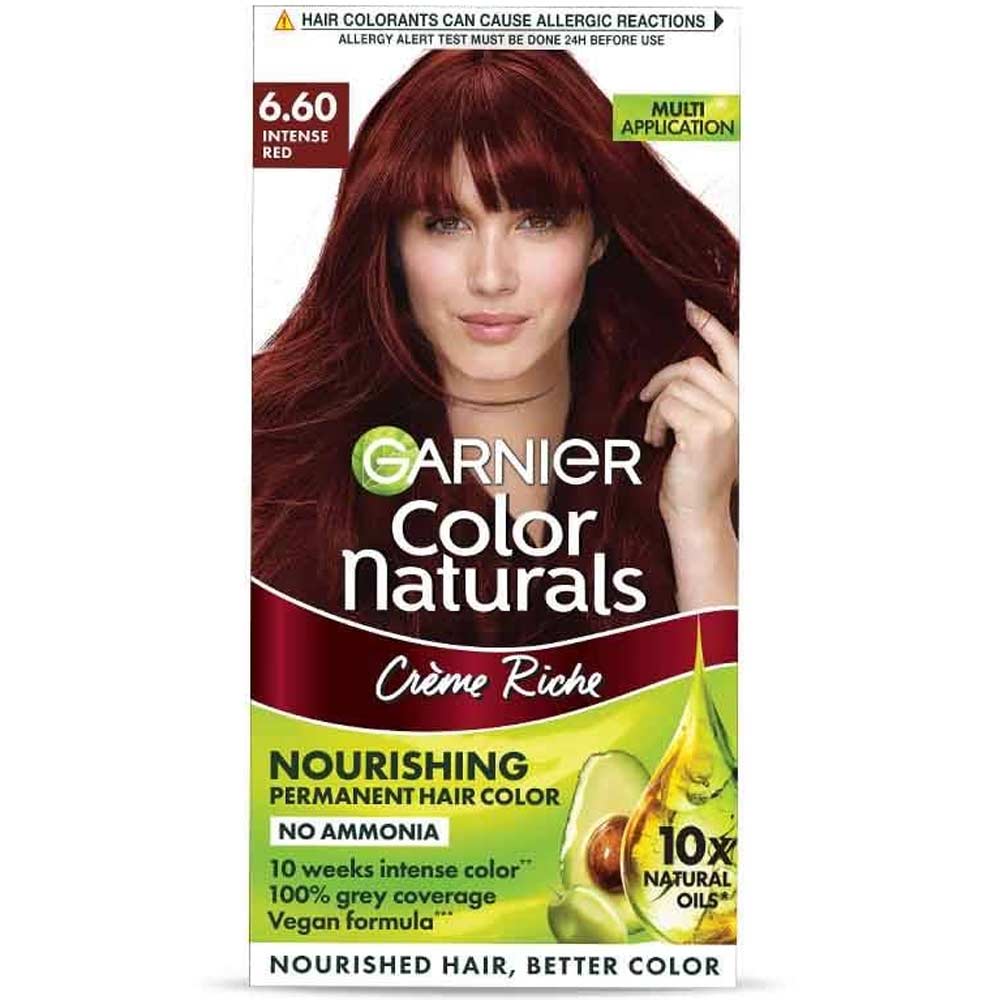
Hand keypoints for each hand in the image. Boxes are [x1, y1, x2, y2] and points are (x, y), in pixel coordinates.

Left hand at [640, 300, 737, 527]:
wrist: (697, 512)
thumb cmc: (697, 472)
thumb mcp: (711, 428)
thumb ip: (707, 396)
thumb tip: (684, 366)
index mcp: (747, 403)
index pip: (734, 353)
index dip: (712, 327)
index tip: (690, 309)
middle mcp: (744, 406)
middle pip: (693, 366)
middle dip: (663, 380)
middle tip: (648, 400)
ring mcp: (727, 417)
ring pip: (676, 386)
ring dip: (656, 408)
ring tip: (657, 433)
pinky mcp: (705, 429)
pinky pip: (667, 404)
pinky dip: (654, 421)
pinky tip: (657, 441)